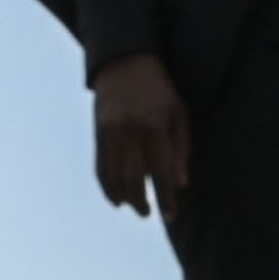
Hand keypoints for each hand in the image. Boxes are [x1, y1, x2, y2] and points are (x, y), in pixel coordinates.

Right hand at [90, 56, 194, 214]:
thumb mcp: (178, 113)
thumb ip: (180, 149)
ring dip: (123, 197)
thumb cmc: (159, 90)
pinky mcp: (98, 133)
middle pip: (133, 179)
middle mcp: (130, 132)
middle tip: (149, 213)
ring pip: (113, 176)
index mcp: (154, 127)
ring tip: (133, 206)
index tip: (170, 217)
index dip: (166, 198)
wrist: (124, 62)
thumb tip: (180, 184)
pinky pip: (99, 167)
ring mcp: (110, 133)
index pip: (161, 172)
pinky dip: (106, 186)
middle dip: (141, 202)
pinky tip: (114, 198)